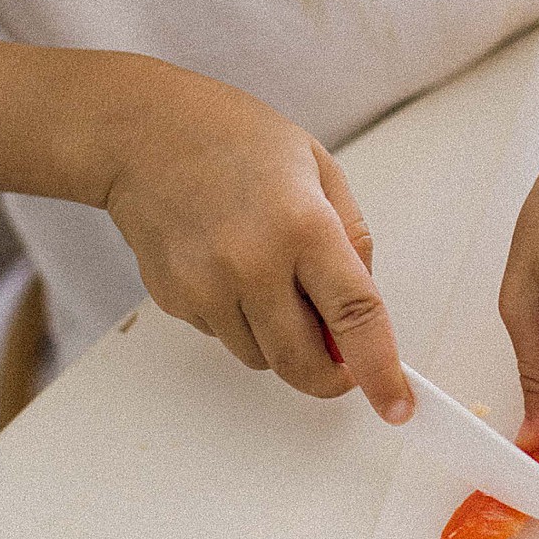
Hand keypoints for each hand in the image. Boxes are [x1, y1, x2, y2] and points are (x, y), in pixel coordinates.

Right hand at [102, 63, 410, 419]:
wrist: (141, 132)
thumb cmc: (233, 138)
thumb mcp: (318, 167)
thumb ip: (351, 238)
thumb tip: (361, 308)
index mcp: (303, 225)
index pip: (355, 316)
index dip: (380, 371)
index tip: (397, 406)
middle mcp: (252, 262)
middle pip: (304, 363)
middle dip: (331, 376)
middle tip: (342, 361)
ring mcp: (206, 286)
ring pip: (262, 358)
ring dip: (281, 340)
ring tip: (269, 274)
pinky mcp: (174, 299)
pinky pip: (225, 337)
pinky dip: (240, 320)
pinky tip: (228, 266)